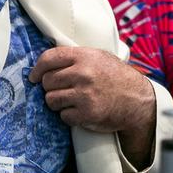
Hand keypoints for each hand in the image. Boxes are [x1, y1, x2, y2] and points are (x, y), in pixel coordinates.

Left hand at [30, 46, 154, 133]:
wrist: (138, 100)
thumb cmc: (116, 77)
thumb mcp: (99, 57)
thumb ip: (75, 57)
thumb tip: (47, 62)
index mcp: (84, 56)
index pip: (49, 58)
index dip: (37, 68)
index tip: (34, 76)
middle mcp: (83, 74)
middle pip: (47, 81)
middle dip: (50, 87)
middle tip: (60, 90)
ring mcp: (84, 94)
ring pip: (51, 99)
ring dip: (57, 102)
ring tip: (71, 101)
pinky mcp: (86, 113)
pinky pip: (63, 116)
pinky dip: (68, 116)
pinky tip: (80, 111)